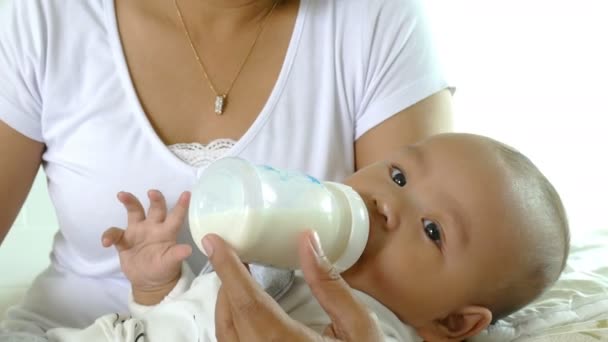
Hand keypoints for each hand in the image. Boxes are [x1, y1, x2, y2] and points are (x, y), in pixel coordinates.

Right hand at [101, 190, 192, 303]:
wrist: (148, 283)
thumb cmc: (164, 269)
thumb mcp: (171, 263)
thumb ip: (177, 255)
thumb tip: (188, 250)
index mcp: (167, 232)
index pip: (176, 216)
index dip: (182, 205)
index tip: (187, 193)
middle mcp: (153, 227)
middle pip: (155, 208)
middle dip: (155, 198)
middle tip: (152, 192)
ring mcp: (138, 232)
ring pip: (134, 212)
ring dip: (129, 202)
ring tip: (122, 195)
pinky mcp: (124, 241)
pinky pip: (115, 235)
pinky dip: (109, 236)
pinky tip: (106, 242)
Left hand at [207, 230, 382, 341]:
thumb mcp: (359, 327)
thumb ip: (330, 285)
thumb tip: (307, 241)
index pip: (246, 302)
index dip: (227, 269)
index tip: (214, 242)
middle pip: (229, 316)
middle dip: (226, 281)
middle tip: (233, 252)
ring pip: (226, 334)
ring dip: (227, 303)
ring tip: (240, 276)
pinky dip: (234, 322)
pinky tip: (248, 308)